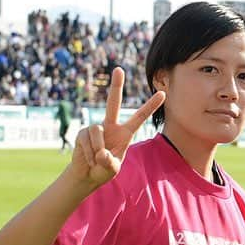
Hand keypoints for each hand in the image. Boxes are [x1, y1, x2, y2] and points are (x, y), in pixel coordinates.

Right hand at [70, 67, 164, 187]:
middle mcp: (110, 126)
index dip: (150, 106)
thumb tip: (101, 153)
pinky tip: (88, 159)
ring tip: (96, 160)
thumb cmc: (104, 170)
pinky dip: (88, 153)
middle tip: (119, 69)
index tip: (162, 93)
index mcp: (125, 133)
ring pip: (97, 132)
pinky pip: (87, 139)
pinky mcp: (82, 132)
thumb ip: (109, 162)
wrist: (87, 174)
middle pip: (113, 103)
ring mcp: (95, 127)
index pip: (139, 117)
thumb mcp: (112, 168)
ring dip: (97, 150)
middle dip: (116, 86)